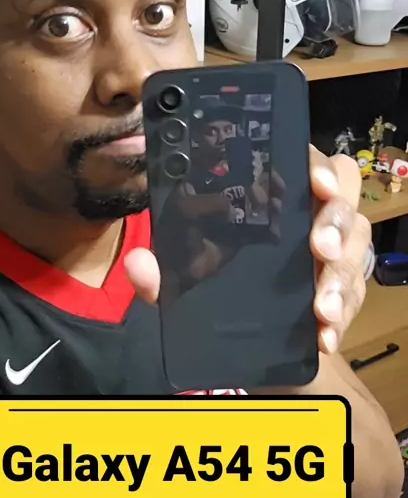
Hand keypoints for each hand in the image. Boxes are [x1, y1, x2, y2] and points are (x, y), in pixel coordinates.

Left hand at [124, 145, 370, 354]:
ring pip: (357, 248)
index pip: (307, 163)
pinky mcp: (342, 291)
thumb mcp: (185, 272)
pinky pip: (354, 297)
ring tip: (321, 305)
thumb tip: (139, 266)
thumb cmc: (217, 277)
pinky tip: (324, 334)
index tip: (315, 184)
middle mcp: (311, 218)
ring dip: (340, 276)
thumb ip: (161, 268)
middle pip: (344, 200)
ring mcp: (333, 254)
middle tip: (321, 248)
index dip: (317, 168)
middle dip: (337, 221)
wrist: (242, 330)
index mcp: (274, 196)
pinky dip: (341, 317)